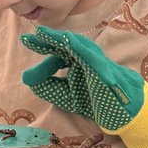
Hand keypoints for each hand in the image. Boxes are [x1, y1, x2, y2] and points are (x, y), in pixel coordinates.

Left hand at [20, 27, 143, 132]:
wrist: (121, 114)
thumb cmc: (95, 101)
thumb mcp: (65, 95)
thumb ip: (46, 86)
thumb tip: (26, 77)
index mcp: (76, 61)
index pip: (57, 50)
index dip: (42, 45)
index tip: (25, 39)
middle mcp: (85, 57)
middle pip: (64, 43)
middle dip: (47, 38)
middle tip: (27, 37)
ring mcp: (95, 61)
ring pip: (77, 45)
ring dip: (60, 38)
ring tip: (43, 33)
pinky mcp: (103, 69)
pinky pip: (91, 56)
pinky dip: (79, 47)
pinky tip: (66, 41)